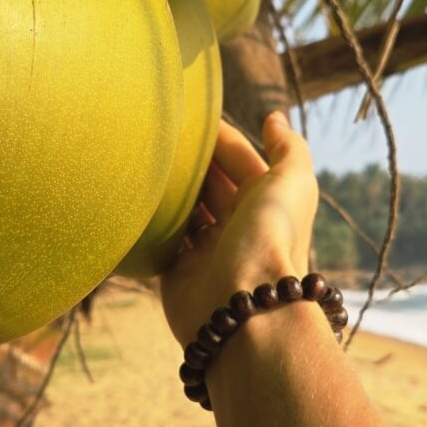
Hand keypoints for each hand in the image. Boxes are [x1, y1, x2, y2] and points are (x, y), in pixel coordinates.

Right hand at [160, 112, 318, 345]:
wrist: (245, 311)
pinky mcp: (179, 271)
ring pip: (184, 208)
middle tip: (157, 135)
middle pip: (209, 181)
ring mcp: (207, 248)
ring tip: (142, 161)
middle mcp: (238, 223)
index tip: (187, 115)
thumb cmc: (271, 239)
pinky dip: (151, 222)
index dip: (217, 136)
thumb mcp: (292, 182)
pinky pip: (162, 239)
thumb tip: (274, 117)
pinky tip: (134, 198)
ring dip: (168, 189)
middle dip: (189, 161)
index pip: (238, 158)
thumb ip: (288, 147)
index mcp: (265, 200)